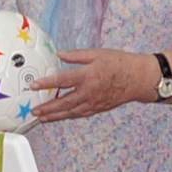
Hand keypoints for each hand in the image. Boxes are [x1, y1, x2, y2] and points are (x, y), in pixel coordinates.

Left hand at [29, 46, 159, 123]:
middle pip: (64, 102)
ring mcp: (94, 102)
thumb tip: (59, 54)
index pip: (62, 80)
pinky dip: (68, 116)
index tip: (34, 86)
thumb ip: (76, 55)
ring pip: (71, 112)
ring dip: (55, 116)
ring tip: (42, 118)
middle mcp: (90, 91)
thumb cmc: (119, 63)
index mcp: (88, 75)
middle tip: (34, 110)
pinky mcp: (98, 108)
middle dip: (47, 108)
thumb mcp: (97, 53)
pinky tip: (59, 117)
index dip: (46, 83)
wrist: (138, 78)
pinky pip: (80, 114)